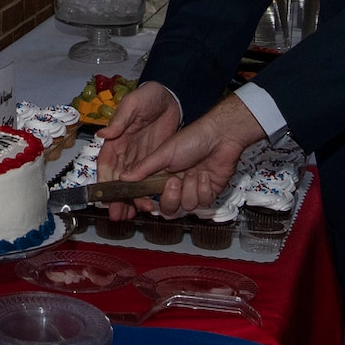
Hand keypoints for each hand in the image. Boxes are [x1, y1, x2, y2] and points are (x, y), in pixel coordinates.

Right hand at [96, 83, 182, 220]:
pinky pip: (151, 181)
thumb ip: (120, 120)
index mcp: (117, 141)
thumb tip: (103, 135)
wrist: (175, 96)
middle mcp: (128, 153)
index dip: (105, 182)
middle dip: (117, 199)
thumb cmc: (150, 96)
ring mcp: (143, 159)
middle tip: (118, 215)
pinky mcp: (159, 162)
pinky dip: (148, 194)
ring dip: (131, 200)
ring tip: (131, 215)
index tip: (106, 197)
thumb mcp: (134, 104)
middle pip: (118, 181)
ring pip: (134, 185)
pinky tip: (149, 204)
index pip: (107, 165)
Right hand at [114, 95, 264, 215]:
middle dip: (171, 197)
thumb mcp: (164, 153)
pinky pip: (203, 202)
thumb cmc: (192, 138)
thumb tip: (124, 178)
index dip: (147, 203)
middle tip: (174, 181)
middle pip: (168, 208)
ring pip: (186, 206)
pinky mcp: (209, 192)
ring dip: (190, 189)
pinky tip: (206, 174)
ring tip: (194, 172)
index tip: (147, 203)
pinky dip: (204, 188)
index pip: (150, 196)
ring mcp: (193, 189)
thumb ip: (144, 168)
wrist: (220, 136)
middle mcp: (176, 184)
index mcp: (162, 175)